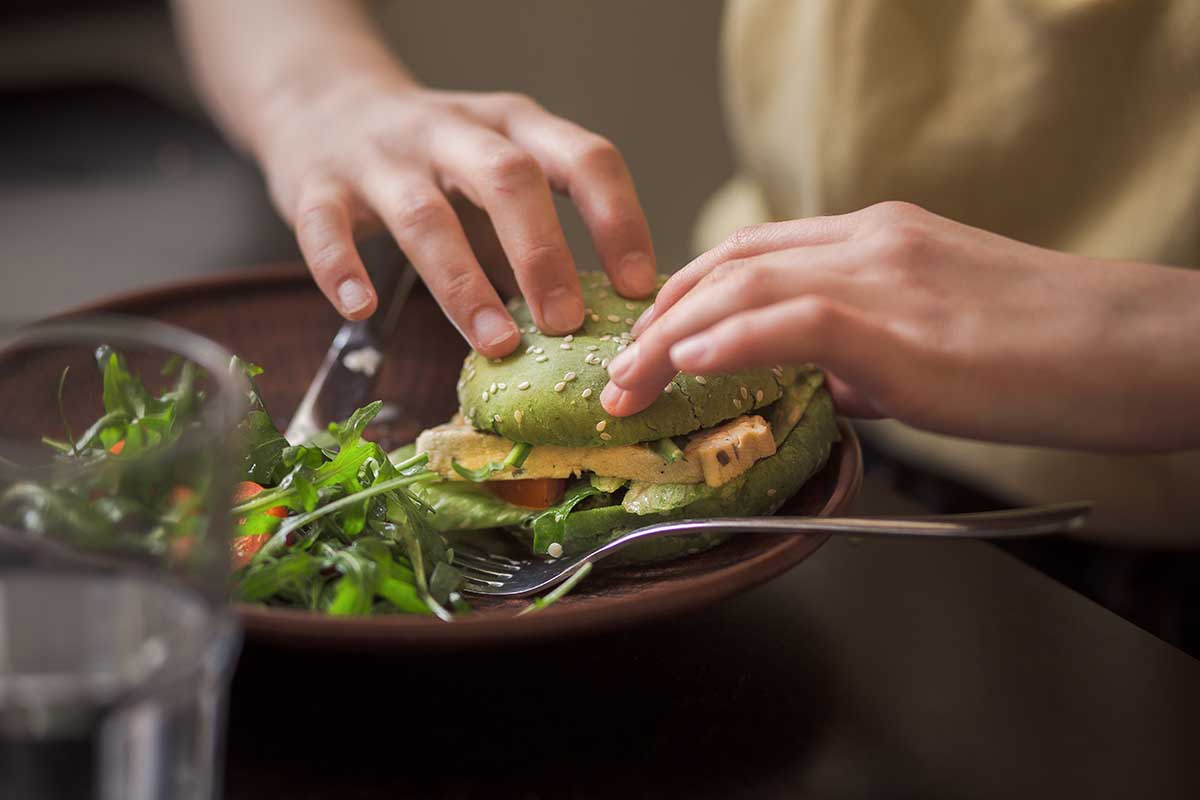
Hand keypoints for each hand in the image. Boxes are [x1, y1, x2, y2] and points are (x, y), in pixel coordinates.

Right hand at [255, 79, 655, 354]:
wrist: (322, 102)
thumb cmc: (433, 160)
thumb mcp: (495, 174)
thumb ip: (534, 234)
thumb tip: (595, 322)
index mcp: (513, 125)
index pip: (584, 157)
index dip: (618, 220)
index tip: (639, 288)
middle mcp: (453, 131)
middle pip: (509, 179)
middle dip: (544, 254)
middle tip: (568, 324)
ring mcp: (382, 154)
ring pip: (425, 214)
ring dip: (463, 284)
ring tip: (496, 343)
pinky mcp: (317, 182)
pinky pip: (327, 226)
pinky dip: (342, 268)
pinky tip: (362, 308)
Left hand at [600, 202, 1199, 450]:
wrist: (1132, 345)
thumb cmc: (1044, 351)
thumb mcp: (933, 340)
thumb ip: (862, 354)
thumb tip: (811, 384)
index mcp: (874, 239)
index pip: (752, 253)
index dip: (688, 293)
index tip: (654, 336)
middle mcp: (867, 242)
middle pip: (729, 265)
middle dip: (661, 317)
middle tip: (621, 367)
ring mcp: (882, 272)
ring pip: (743, 286)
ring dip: (672, 338)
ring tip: (629, 382)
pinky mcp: (901, 319)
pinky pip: (790, 320)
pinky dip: (727, 340)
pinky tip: (685, 365)